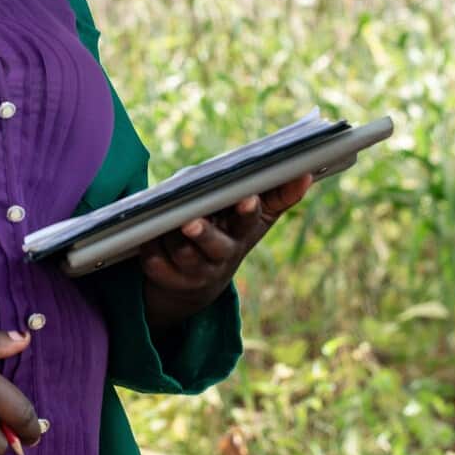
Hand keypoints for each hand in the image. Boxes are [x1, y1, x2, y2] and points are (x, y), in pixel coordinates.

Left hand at [140, 174, 314, 329]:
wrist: (196, 282)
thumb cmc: (227, 230)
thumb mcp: (253, 215)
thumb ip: (276, 194)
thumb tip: (307, 172)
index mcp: (242, 233)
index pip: (250, 221)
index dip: (248, 211)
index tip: (247, 199)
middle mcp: (222, 255)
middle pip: (215, 246)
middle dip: (204, 234)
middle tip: (191, 223)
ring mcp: (196, 271)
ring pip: (182, 254)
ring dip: (172, 239)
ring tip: (163, 224)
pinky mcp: (170, 280)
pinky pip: (156, 264)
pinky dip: (151, 250)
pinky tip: (147, 239)